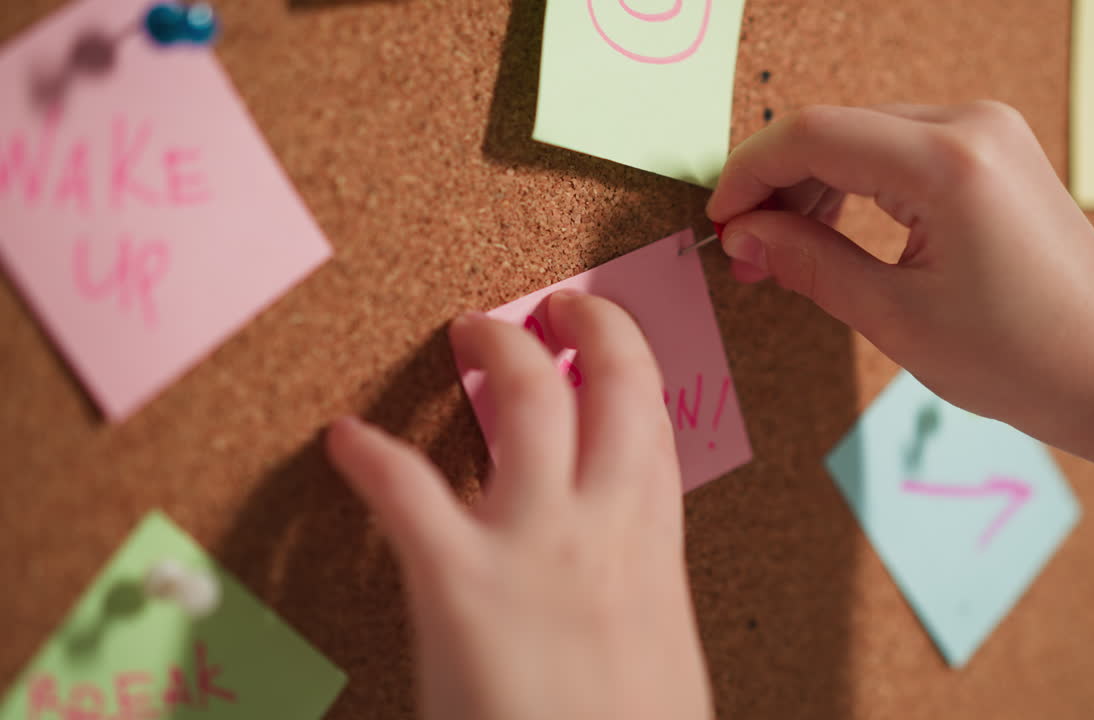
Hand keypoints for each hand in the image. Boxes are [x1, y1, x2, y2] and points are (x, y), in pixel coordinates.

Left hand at [326, 291, 711, 719]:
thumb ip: (639, 592)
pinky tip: (346, 441)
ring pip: (522, 400)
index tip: (606, 340)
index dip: (631, 364)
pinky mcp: (459, 580)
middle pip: (609, 383)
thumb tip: (615, 568)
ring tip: (470, 331)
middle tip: (554, 307)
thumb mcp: (663, 655)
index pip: (655, 423)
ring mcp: (535, 545)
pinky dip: (370, 458)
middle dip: (584, 326)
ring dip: (495, 348)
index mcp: (655, 549)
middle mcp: (606, 525)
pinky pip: (406, 490)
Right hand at [708, 102, 1093, 439]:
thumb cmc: (1019, 357)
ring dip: (813, 184)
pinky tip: (831, 228)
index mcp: (949, 162)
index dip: (751, 175)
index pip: (814, 135)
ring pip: (863, 134)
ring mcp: (988, 131)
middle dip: (777, 186)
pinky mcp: (993, 150)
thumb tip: (743, 235)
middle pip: (835, 128)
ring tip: (782, 250)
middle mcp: (972, 125)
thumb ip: (810, 262)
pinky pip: (899, 148)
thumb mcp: (895, 317)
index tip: (721, 224)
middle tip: (747, 253)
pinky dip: (855, 182)